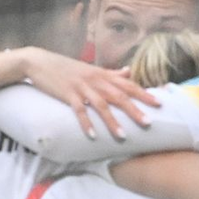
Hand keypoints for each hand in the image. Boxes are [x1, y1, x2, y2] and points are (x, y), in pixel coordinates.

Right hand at [18, 49, 160, 141]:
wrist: (39, 61)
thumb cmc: (68, 67)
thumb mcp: (92, 69)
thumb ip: (112, 73)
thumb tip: (130, 72)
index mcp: (103, 75)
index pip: (128, 84)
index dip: (143, 94)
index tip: (159, 104)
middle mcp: (95, 80)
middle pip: (119, 95)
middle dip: (134, 110)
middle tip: (148, 123)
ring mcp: (81, 87)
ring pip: (101, 105)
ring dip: (112, 121)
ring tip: (122, 136)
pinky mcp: (67, 94)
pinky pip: (79, 110)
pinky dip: (86, 123)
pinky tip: (93, 135)